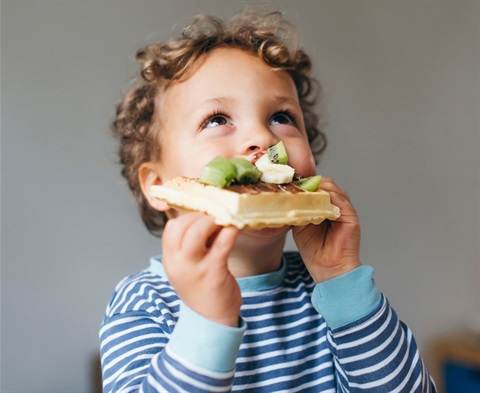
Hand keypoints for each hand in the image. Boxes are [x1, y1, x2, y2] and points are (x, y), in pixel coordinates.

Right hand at [162, 212, 240, 326]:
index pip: (171, 228)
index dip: (188, 217)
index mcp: (170, 260)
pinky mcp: (214, 272)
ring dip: (213, 220)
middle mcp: (179, 263)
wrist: (211, 321)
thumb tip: (209, 216)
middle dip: (200, 215)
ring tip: (225, 220)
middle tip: (216, 216)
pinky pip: (222, 244)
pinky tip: (237, 227)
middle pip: (182, 226)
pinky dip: (230, 231)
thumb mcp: (188, 267)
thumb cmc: (202, 288)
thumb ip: (192, 244)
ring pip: (198, 232)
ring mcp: (196, 268)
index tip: (204, 217)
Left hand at [292, 177, 360, 281]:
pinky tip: (317, 199)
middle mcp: (336, 205)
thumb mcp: (300, 225)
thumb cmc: (315, 250)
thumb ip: (299, 209)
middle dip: (310, 182)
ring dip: (318, 187)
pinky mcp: (351, 216)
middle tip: (296, 183)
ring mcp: (345, 209)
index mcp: (324, 206)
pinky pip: (341, 201)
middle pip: (325, 184)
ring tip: (304, 190)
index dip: (305, 182)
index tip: (290, 181)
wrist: (328, 269)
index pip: (317, 186)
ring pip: (333, 189)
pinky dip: (329, 197)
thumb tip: (290, 195)